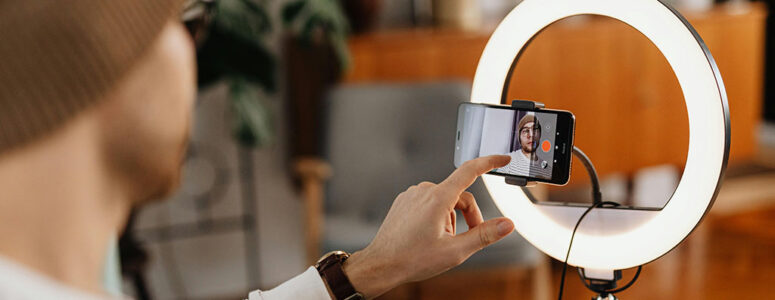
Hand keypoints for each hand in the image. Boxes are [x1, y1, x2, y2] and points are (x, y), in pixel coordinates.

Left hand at [342, 155, 514, 298]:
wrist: (382, 265)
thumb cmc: (411, 259)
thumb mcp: (455, 251)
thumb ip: (484, 235)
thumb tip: (506, 225)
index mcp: (438, 198)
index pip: (470, 171)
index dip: (489, 162)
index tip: (502, 159)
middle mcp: (424, 190)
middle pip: (460, 195)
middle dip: (469, 216)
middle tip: (468, 239)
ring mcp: (412, 195)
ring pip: (445, 200)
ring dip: (452, 219)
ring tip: (443, 242)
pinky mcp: (405, 201)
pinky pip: (429, 203)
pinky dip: (437, 216)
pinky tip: (430, 235)